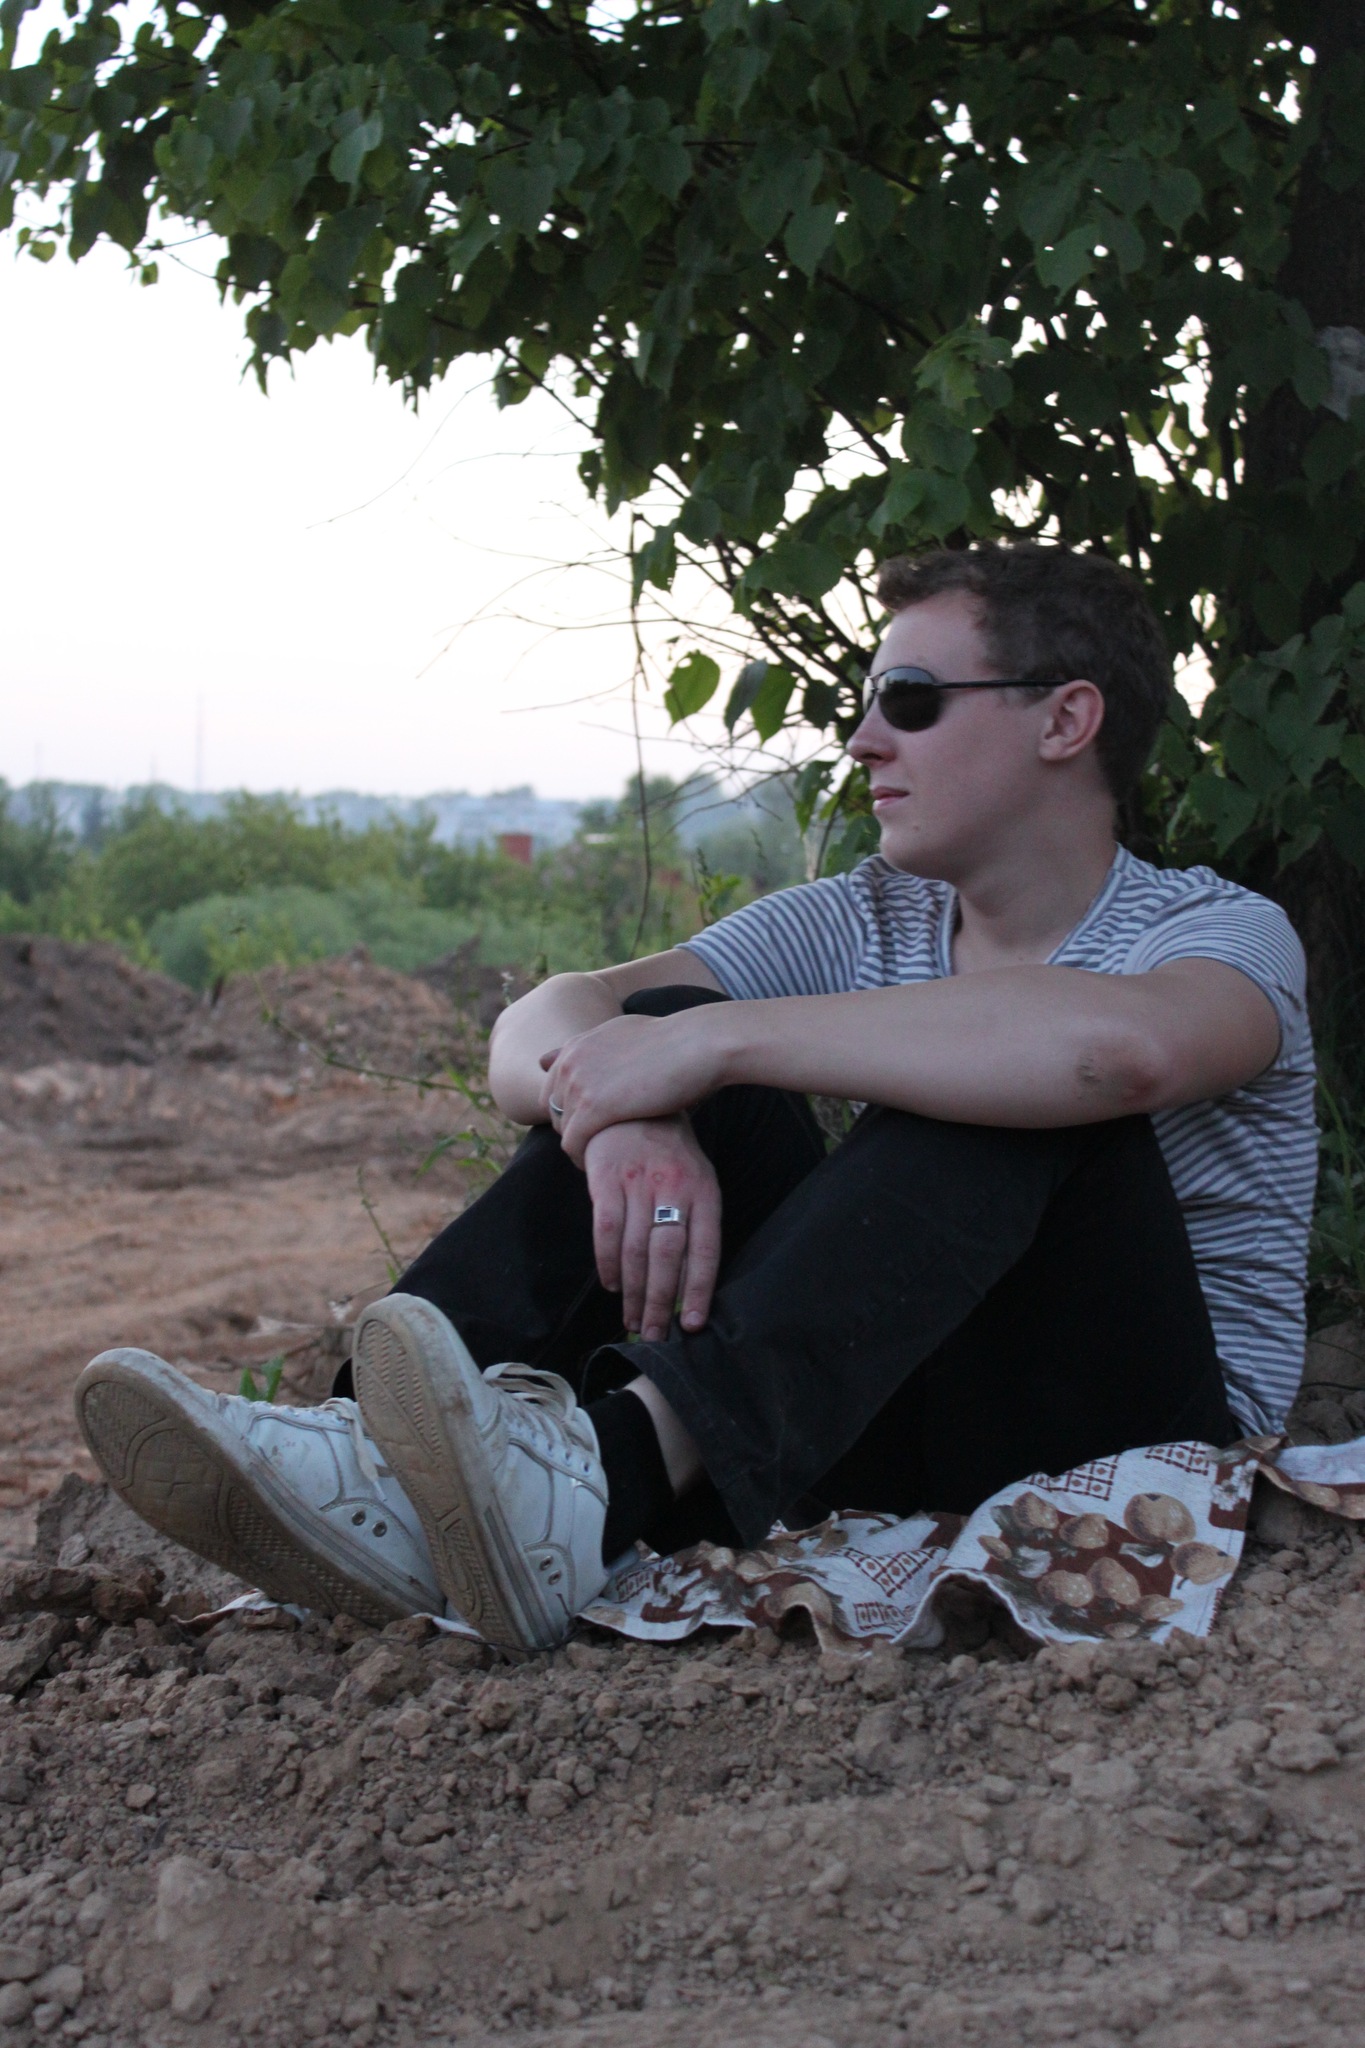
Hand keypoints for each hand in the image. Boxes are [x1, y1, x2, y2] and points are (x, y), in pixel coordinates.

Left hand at [540, 1012, 724, 1162]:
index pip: (553, 1087)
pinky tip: (604, 1166)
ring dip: (580, 1146)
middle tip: (599, 1145)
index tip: (593, 1126)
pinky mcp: (593, 1109)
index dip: (571, 1110)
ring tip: (604, 1159)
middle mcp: (571, 1062)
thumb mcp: (625, 1032)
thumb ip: (592, 1045)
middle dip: (573, 1127)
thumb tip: (551, 1058)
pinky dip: (582, 1158)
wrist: (698, 1045)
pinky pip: (572, 1143)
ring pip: (562, 1129)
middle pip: (554, 1109)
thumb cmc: (674, 1042)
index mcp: (577, 1045)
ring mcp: (579, 1085)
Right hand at [583, 1117, 721, 1339]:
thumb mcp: (698, 1180)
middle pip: (667, 1256)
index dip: (698, 1290)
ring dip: (633, 1292)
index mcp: (704, 1190)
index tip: (691, 1326)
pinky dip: (607, 1264)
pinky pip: (605, 1230)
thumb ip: (696, 1225)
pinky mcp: (605, 1178)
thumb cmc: (671, 1155)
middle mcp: (673, 1186)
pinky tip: (611, 1286)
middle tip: (654, 1335)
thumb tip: (692, 1286)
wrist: (632, 1103)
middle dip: (660, 1302)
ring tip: (633, 1321)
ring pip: (635, 1250)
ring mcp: (638, 1181)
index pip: (705, 1250)